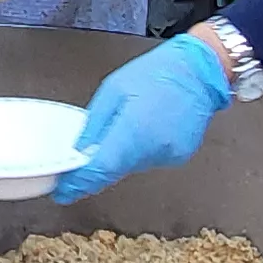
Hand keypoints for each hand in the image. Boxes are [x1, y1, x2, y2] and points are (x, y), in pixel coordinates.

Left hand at [50, 33, 236, 204]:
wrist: (199, 70)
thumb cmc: (157, 72)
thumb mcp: (113, 90)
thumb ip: (94, 126)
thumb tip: (79, 153)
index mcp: (133, 130)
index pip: (100, 170)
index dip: (78, 183)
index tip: (63, 191)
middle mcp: (153, 149)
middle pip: (115, 170)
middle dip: (97, 166)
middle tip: (85, 155)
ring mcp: (169, 156)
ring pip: (131, 166)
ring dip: (120, 155)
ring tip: (126, 125)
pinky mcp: (179, 157)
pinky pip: (149, 159)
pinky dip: (139, 150)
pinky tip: (145, 127)